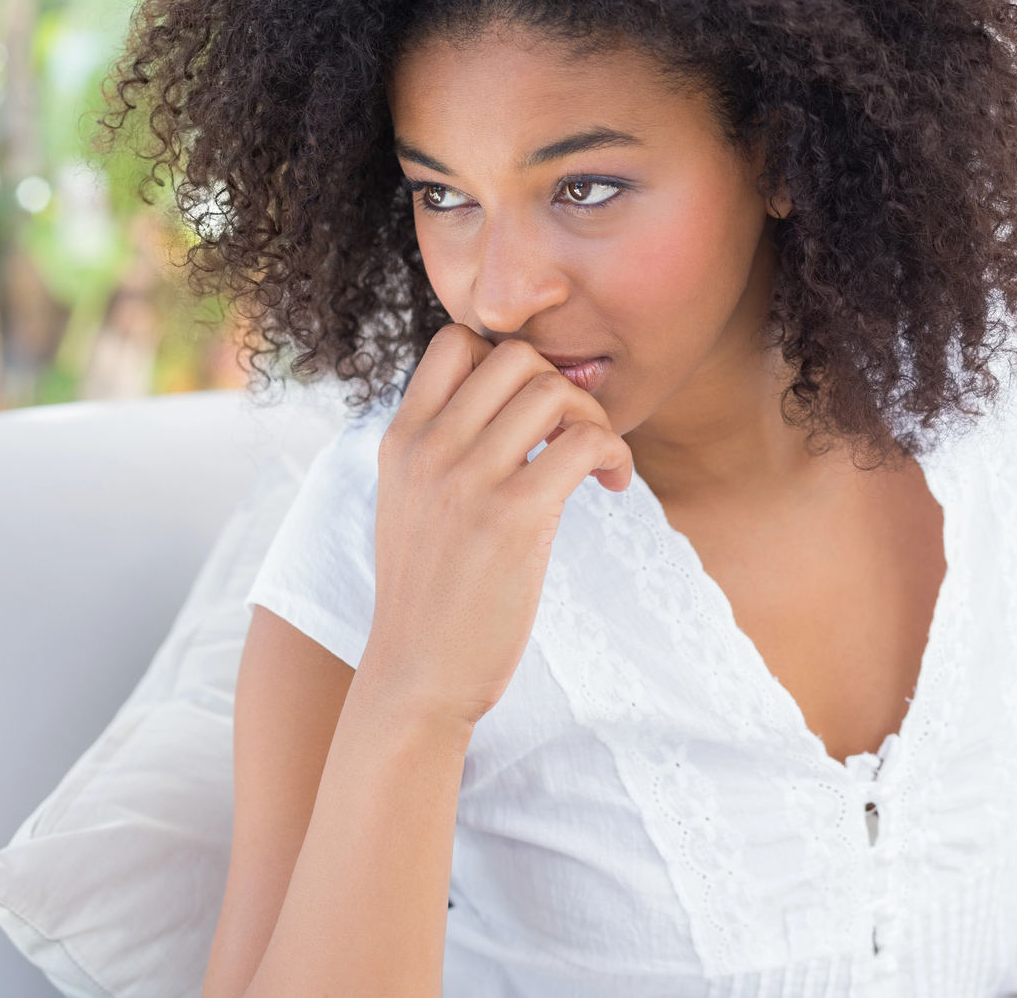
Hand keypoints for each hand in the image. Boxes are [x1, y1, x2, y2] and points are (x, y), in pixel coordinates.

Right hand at [365, 325, 633, 725]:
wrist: (418, 675)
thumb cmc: (430, 594)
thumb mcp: (411, 504)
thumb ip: (442, 449)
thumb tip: (502, 403)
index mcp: (400, 439)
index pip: (455, 341)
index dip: (509, 361)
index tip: (533, 409)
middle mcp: (428, 449)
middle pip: (516, 356)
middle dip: (561, 386)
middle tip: (575, 436)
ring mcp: (468, 481)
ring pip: (554, 392)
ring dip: (595, 420)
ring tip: (599, 464)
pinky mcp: (514, 519)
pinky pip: (585, 444)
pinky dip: (615, 455)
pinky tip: (614, 487)